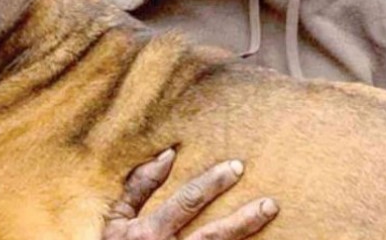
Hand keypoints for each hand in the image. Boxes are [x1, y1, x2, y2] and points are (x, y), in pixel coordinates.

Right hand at [103, 150, 278, 239]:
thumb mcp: (116, 218)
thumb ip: (139, 186)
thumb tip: (167, 155)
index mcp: (148, 232)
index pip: (188, 202)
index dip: (213, 183)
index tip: (236, 167)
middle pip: (213, 234)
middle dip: (243, 217)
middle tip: (269, 203)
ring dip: (246, 235)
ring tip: (268, 217)